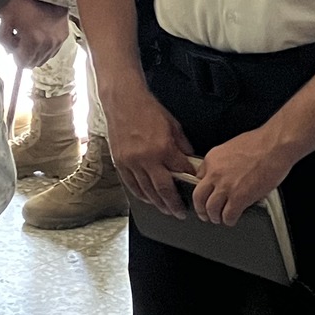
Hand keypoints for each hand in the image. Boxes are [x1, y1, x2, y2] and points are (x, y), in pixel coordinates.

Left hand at [0, 0, 67, 66]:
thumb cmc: (22, 0)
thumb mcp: (6, 18)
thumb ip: (4, 39)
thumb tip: (10, 52)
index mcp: (33, 41)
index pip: (22, 63)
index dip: (16, 57)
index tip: (14, 49)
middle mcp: (47, 44)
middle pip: (34, 63)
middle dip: (25, 55)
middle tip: (21, 42)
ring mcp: (58, 40)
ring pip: (44, 58)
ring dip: (36, 53)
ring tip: (32, 37)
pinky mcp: (64, 35)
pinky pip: (53, 50)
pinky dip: (46, 48)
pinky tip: (41, 36)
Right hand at [103, 81, 192, 216]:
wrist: (123, 101)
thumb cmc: (148, 110)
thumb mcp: (173, 124)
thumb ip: (182, 145)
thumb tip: (188, 160)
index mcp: (163, 148)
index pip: (181, 171)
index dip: (189, 180)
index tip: (194, 186)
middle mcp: (147, 159)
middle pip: (163, 190)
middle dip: (174, 204)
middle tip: (181, 213)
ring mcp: (132, 163)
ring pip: (147, 191)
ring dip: (158, 204)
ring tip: (166, 210)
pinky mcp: (120, 163)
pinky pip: (132, 185)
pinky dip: (141, 195)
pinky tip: (148, 200)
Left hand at [192, 126, 296, 225]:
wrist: (275, 144)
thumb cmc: (260, 142)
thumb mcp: (232, 147)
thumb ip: (224, 161)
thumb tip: (227, 173)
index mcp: (212, 159)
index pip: (198, 179)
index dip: (204, 191)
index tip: (207, 196)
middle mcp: (215, 173)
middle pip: (198, 198)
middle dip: (201, 209)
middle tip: (205, 214)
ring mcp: (226, 186)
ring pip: (211, 209)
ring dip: (214, 217)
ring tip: (219, 219)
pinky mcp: (240, 197)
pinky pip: (228, 215)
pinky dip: (229, 220)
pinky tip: (232, 219)